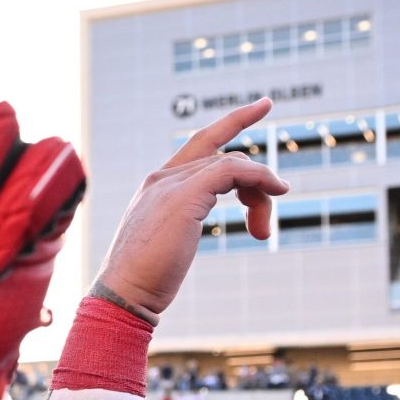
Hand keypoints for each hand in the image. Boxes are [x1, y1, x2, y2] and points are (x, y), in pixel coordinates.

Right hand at [91, 98, 288, 321]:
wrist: (123, 295)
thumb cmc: (144, 280)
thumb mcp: (169, 242)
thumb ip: (183, 221)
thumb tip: (193, 224)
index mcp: (156, 186)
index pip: (201, 144)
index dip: (234, 121)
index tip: (263, 104)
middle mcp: (162, 178)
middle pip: (226, 159)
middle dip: (256, 186)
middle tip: (262, 227)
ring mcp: (171, 184)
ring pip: (234, 164)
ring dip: (260, 193)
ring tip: (262, 231)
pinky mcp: (185, 194)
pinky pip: (234, 170)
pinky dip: (259, 178)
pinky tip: (275, 193)